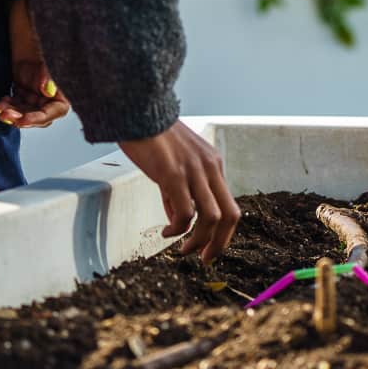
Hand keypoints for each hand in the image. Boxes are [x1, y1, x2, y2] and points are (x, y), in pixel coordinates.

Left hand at [0, 0, 70, 128]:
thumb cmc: (41, 21)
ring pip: (27, 108)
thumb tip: (49, 91)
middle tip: (7, 115)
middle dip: (23, 116)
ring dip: (13, 112)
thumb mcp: (47, 43)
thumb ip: (49, 69)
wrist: (26, 6)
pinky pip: (16, 99)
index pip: (58, 108)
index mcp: (66, 80)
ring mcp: (37, 84)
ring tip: (0, 110)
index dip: (41, 117)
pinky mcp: (23, 81)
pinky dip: (8, 103)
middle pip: (40, 112)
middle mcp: (54, 86)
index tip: (23, 119)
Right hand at [119, 122, 239, 262]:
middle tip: (205, 259)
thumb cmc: (152, 136)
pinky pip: (184, 213)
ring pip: (211, 218)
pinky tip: (165, 232)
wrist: (138, 109)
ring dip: (199, 242)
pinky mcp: (173, 174)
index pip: (230, 204)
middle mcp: (209, 167)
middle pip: (230, 215)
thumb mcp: (174, 162)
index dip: (223, 231)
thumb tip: (177, 220)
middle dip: (220, 243)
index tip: (208, 247)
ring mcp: (193, 171)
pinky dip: (177, 229)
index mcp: (212, 163)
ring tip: (183, 251)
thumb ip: (178, 190)